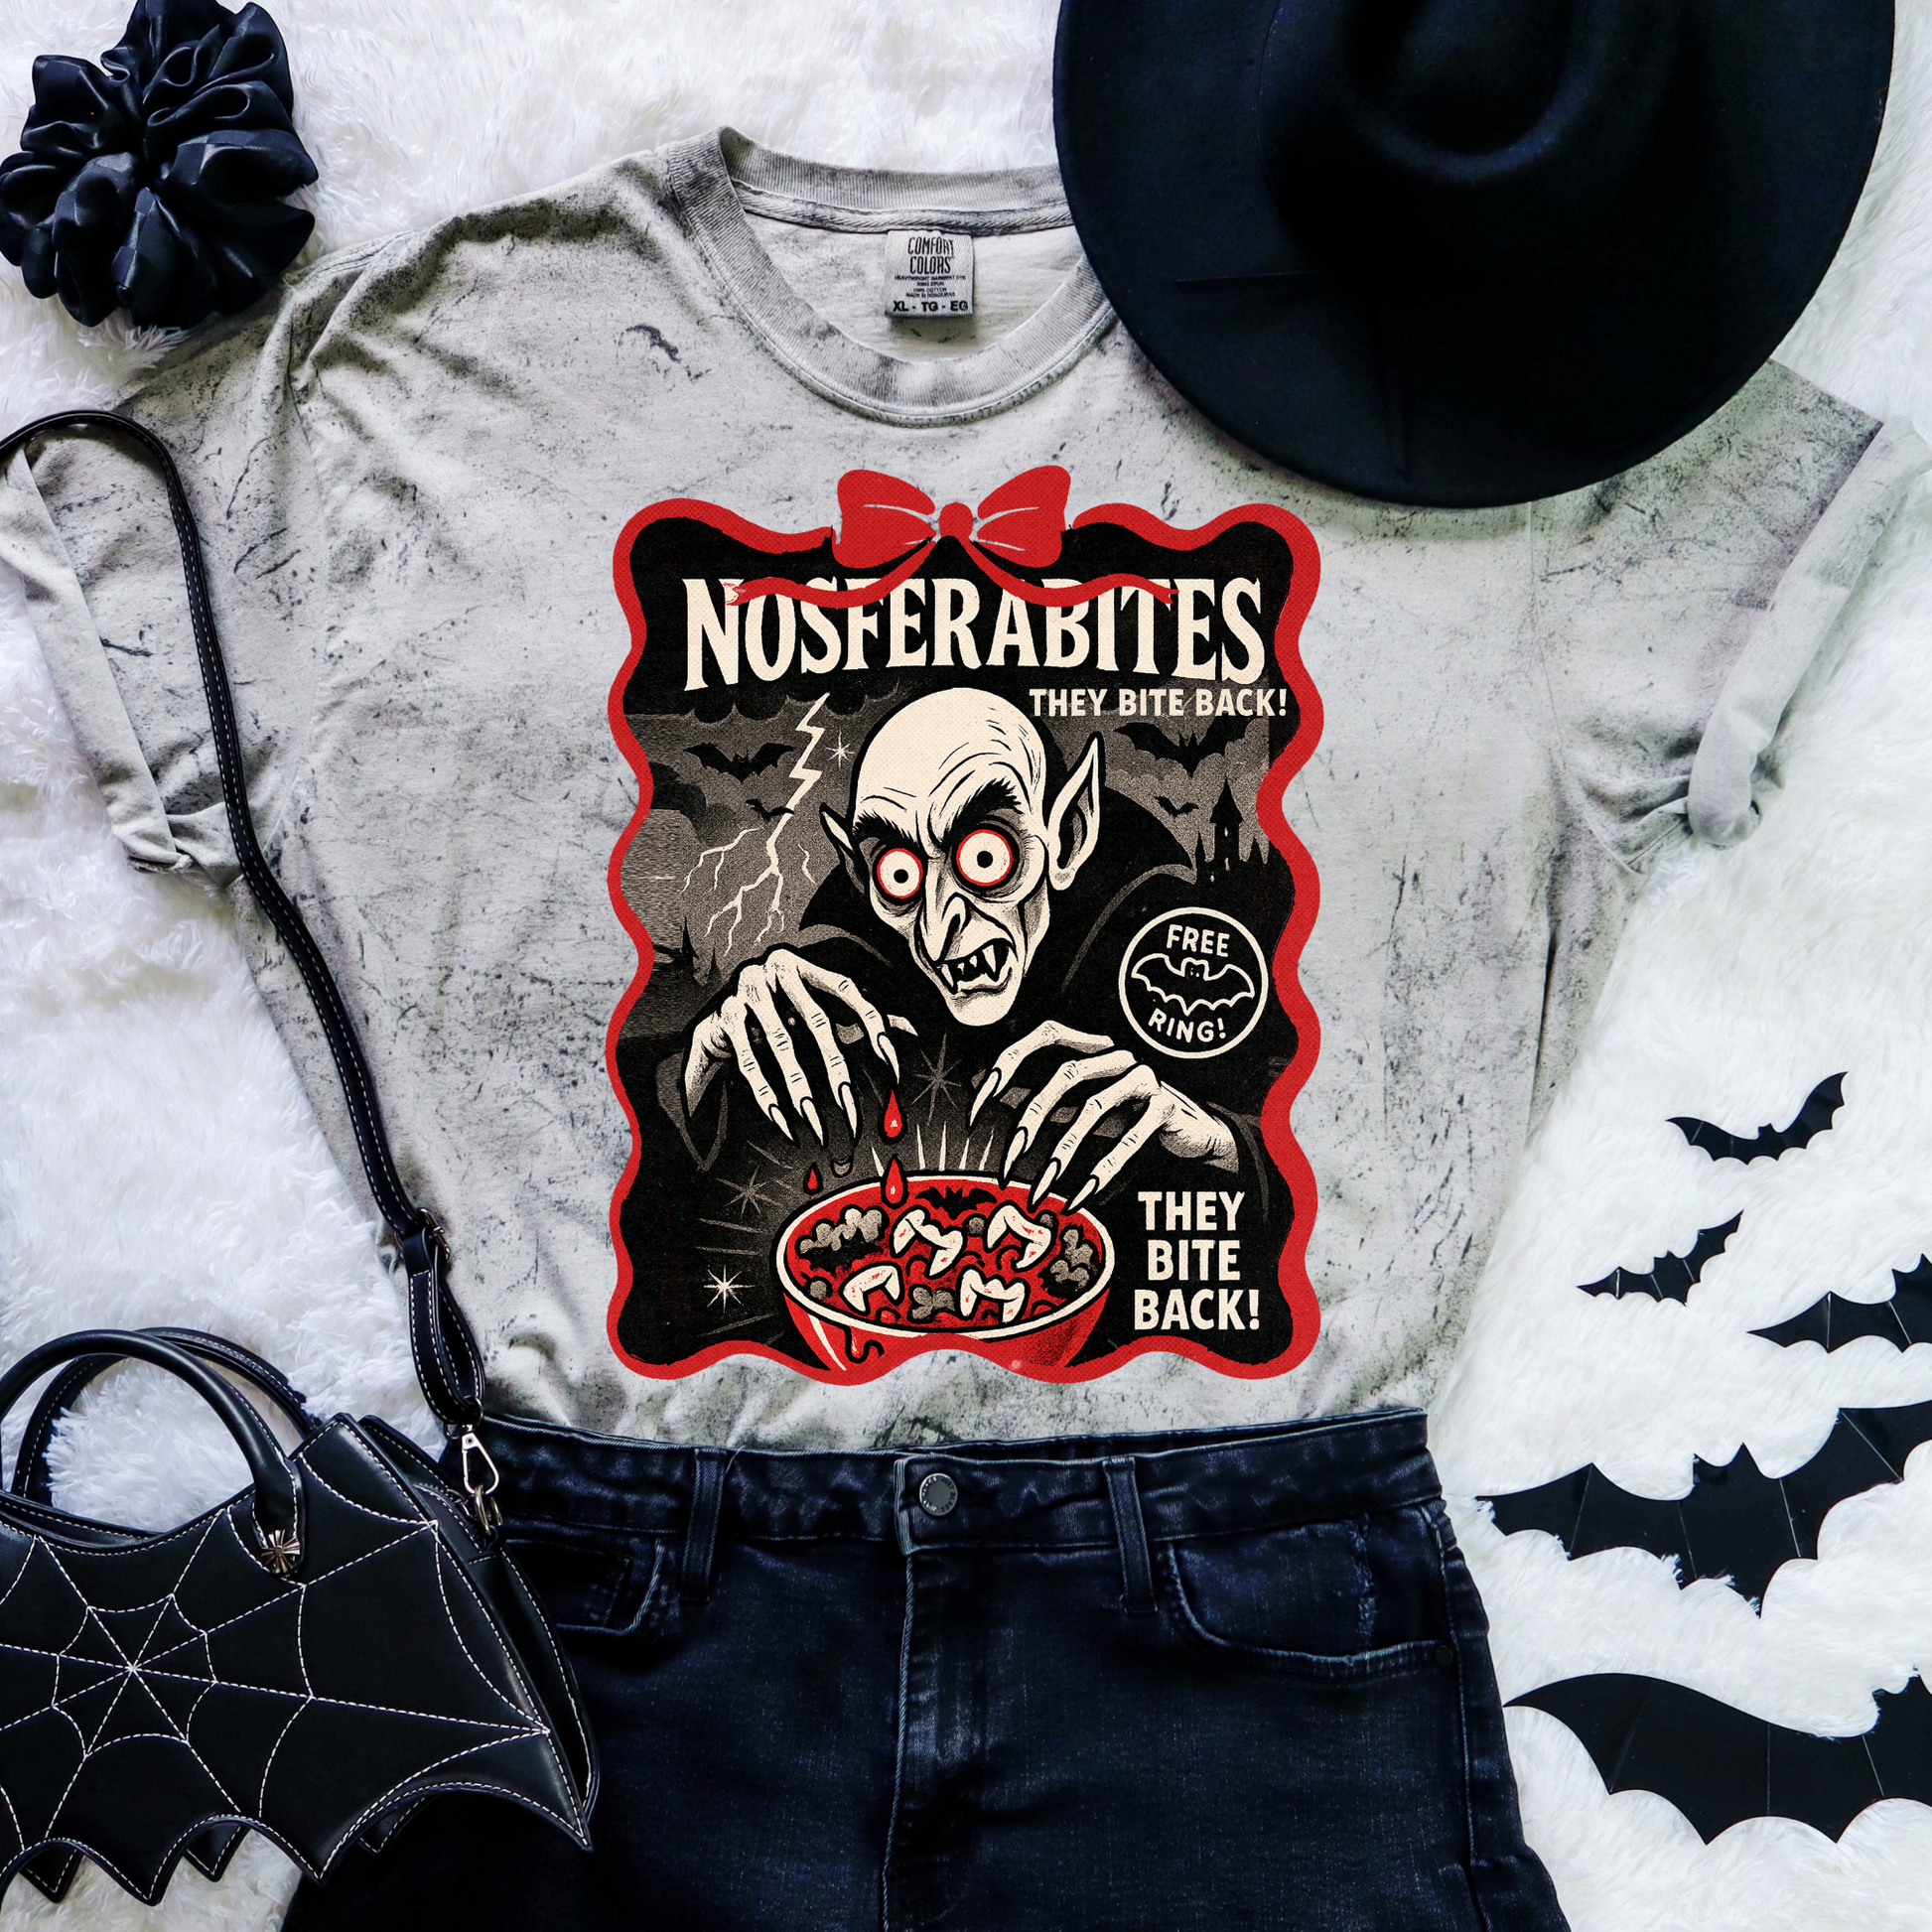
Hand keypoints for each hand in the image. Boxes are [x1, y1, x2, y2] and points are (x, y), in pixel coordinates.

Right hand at [683, 948, 913, 1141]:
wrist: (717, 1018)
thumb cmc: (779, 1014)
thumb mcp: (817, 1009)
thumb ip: (860, 1017)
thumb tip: (912, 1029)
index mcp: (807, 964)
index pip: (849, 990)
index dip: (873, 1024)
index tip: (892, 1066)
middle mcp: (778, 969)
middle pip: (818, 1023)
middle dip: (837, 1072)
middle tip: (852, 1111)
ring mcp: (748, 989)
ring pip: (782, 1045)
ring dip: (801, 1090)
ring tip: (818, 1127)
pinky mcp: (725, 1016)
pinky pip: (749, 1062)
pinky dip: (768, 1096)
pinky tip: (785, 1123)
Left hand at [968, 1021, 1235, 1211]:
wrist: (1192, 1132)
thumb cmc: (1128, 1118)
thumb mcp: (1081, 1109)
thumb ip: (1044, 1100)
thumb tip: (987, 1088)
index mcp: (1095, 1047)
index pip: (1046, 1035)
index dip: (1012, 1061)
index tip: (980, 1099)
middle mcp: (1118, 1054)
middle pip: (1065, 1074)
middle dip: (1031, 1119)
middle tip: (1008, 1162)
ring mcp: (1145, 1078)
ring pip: (1094, 1107)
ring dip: (1062, 1150)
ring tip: (1041, 1188)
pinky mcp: (1166, 1107)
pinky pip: (1130, 1138)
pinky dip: (1103, 1168)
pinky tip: (1082, 1193)